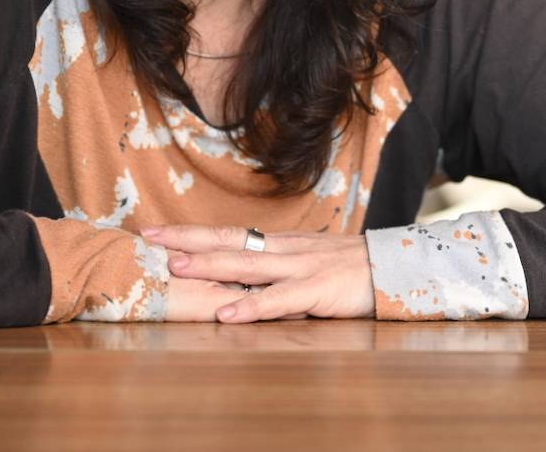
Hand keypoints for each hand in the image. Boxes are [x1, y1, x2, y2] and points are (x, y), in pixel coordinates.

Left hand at [143, 224, 374, 322]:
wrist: (396, 268)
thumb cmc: (349, 270)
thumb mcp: (306, 262)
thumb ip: (275, 269)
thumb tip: (239, 276)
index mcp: (279, 244)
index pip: (227, 233)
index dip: (191, 232)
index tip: (155, 231)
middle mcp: (283, 250)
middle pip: (228, 240)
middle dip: (187, 239)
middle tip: (149, 237)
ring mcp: (300, 267)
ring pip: (247, 265)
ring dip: (210, 266)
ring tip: (177, 267)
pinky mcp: (319, 290)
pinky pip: (279, 299)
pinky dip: (251, 306)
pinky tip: (227, 314)